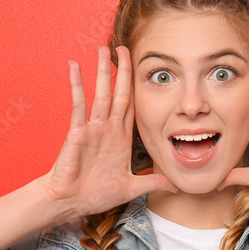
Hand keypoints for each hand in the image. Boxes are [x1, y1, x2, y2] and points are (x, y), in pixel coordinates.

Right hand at [44, 45, 177, 216]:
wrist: (71, 202)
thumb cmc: (96, 194)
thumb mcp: (132, 186)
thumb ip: (154, 182)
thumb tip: (177, 185)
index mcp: (120, 138)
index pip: (131, 106)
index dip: (137, 87)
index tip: (142, 69)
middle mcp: (107, 128)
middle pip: (117, 93)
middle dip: (122, 71)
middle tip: (124, 47)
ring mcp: (92, 128)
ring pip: (100, 93)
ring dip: (102, 71)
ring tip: (103, 48)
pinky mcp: (77, 132)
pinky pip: (78, 104)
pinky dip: (76, 84)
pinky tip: (75, 66)